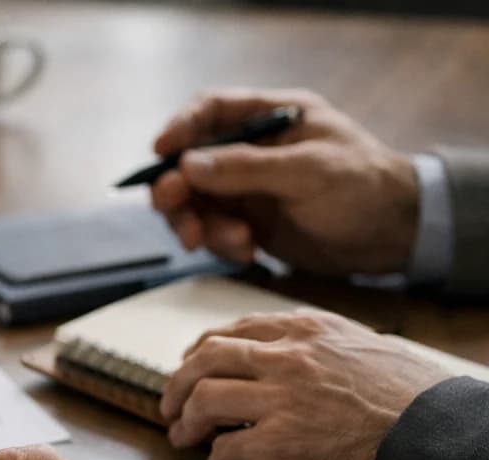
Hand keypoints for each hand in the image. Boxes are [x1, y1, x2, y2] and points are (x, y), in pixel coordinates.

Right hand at [150, 89, 418, 274]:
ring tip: (232, 243)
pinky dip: (221, 245)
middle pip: (190, 164)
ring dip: (201, 227)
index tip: (160, 152)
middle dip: (179, 193)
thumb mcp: (307, 172)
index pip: (211, 111)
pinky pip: (214, 232)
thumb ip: (246, 168)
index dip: (180, 127)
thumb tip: (187, 165)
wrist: (394, 235)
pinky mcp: (249, 222)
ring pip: (196, 204)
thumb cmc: (364, 187)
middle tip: (180, 218)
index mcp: (272, 117)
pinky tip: (247, 253)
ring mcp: (248, 188)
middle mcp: (253, 150)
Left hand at [160, 310, 450, 459]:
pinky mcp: (278, 445)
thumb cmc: (417, 405)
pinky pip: (224, 452)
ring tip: (182, 440)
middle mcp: (290, 358)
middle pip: (205, 360)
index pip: (237, 331)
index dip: (203, 351)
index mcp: (311, 332)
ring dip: (185, 423)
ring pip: (203, 401)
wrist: (441, 443)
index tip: (190, 366)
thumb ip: (326, 350)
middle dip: (177, 385)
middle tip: (169, 408)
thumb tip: (299, 358)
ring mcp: (281, 400)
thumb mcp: (372, 353)